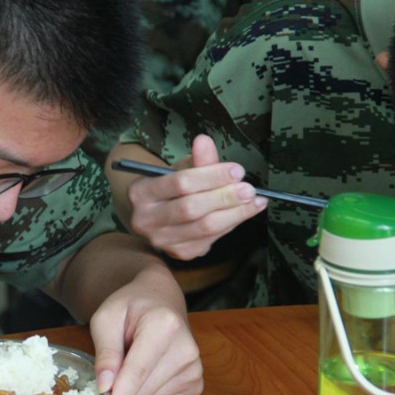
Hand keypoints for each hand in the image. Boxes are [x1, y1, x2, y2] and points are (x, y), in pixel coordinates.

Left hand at [89, 272, 202, 394]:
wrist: (159, 299)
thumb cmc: (130, 307)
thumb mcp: (106, 319)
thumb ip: (105, 353)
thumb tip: (105, 388)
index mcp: (164, 325)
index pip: (137, 372)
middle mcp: (187, 347)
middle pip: (142, 391)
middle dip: (120, 388)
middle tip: (117, 360)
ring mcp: (195, 367)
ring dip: (132, 391)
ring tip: (134, 360)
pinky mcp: (196, 382)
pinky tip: (146, 373)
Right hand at [124, 135, 266, 259]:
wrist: (156, 215)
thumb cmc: (170, 188)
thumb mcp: (180, 168)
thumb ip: (195, 158)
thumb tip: (204, 141)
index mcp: (140, 192)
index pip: (180, 183)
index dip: (211, 176)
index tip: (236, 170)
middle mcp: (144, 220)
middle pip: (191, 208)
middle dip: (224, 197)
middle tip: (249, 188)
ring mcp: (161, 240)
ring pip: (204, 227)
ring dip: (235, 213)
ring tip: (254, 200)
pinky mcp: (180, 252)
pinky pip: (211, 239)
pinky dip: (231, 224)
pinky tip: (244, 212)